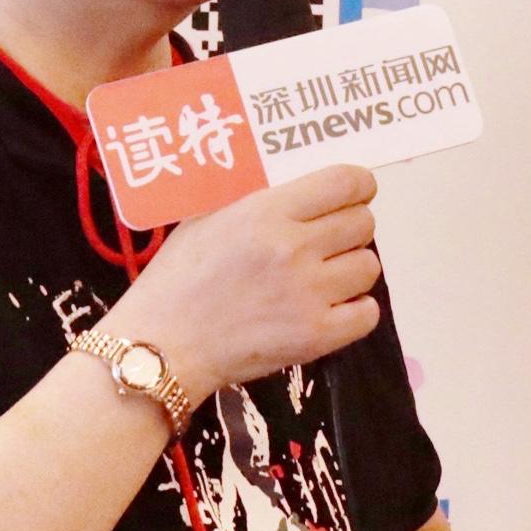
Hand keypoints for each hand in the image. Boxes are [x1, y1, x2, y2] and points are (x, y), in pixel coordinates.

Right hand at [105, 165, 382, 394]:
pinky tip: (329, 309)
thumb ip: (257, 203)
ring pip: (368, 267)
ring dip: (350, 270)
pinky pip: (367, 313)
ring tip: (322, 279)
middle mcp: (293, 249)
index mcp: (266, 213)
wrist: (161, 348)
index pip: (345, 183)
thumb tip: (303, 193)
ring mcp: (308, 295)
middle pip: (363, 223)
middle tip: (327, 243)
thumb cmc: (177, 279)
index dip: (358, 187)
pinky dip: (354, 310)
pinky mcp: (316, 337)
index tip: (355, 195)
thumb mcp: (207, 219)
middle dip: (350, 229)